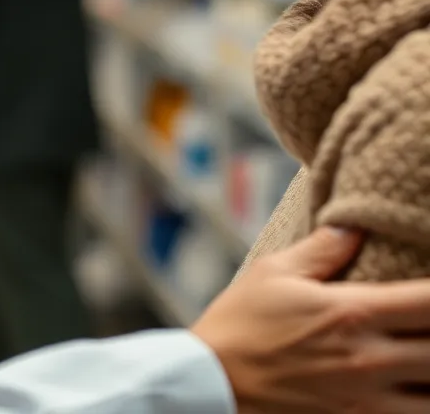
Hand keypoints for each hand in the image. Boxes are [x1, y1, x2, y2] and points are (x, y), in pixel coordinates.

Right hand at [193, 226, 429, 412]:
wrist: (213, 381)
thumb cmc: (240, 321)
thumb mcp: (275, 270)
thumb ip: (324, 249)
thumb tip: (355, 226)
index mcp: (352, 312)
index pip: (428, 301)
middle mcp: (369, 359)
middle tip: (426, 321)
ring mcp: (366, 403)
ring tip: (423, 357)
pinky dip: (416, 404)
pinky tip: (411, 390)